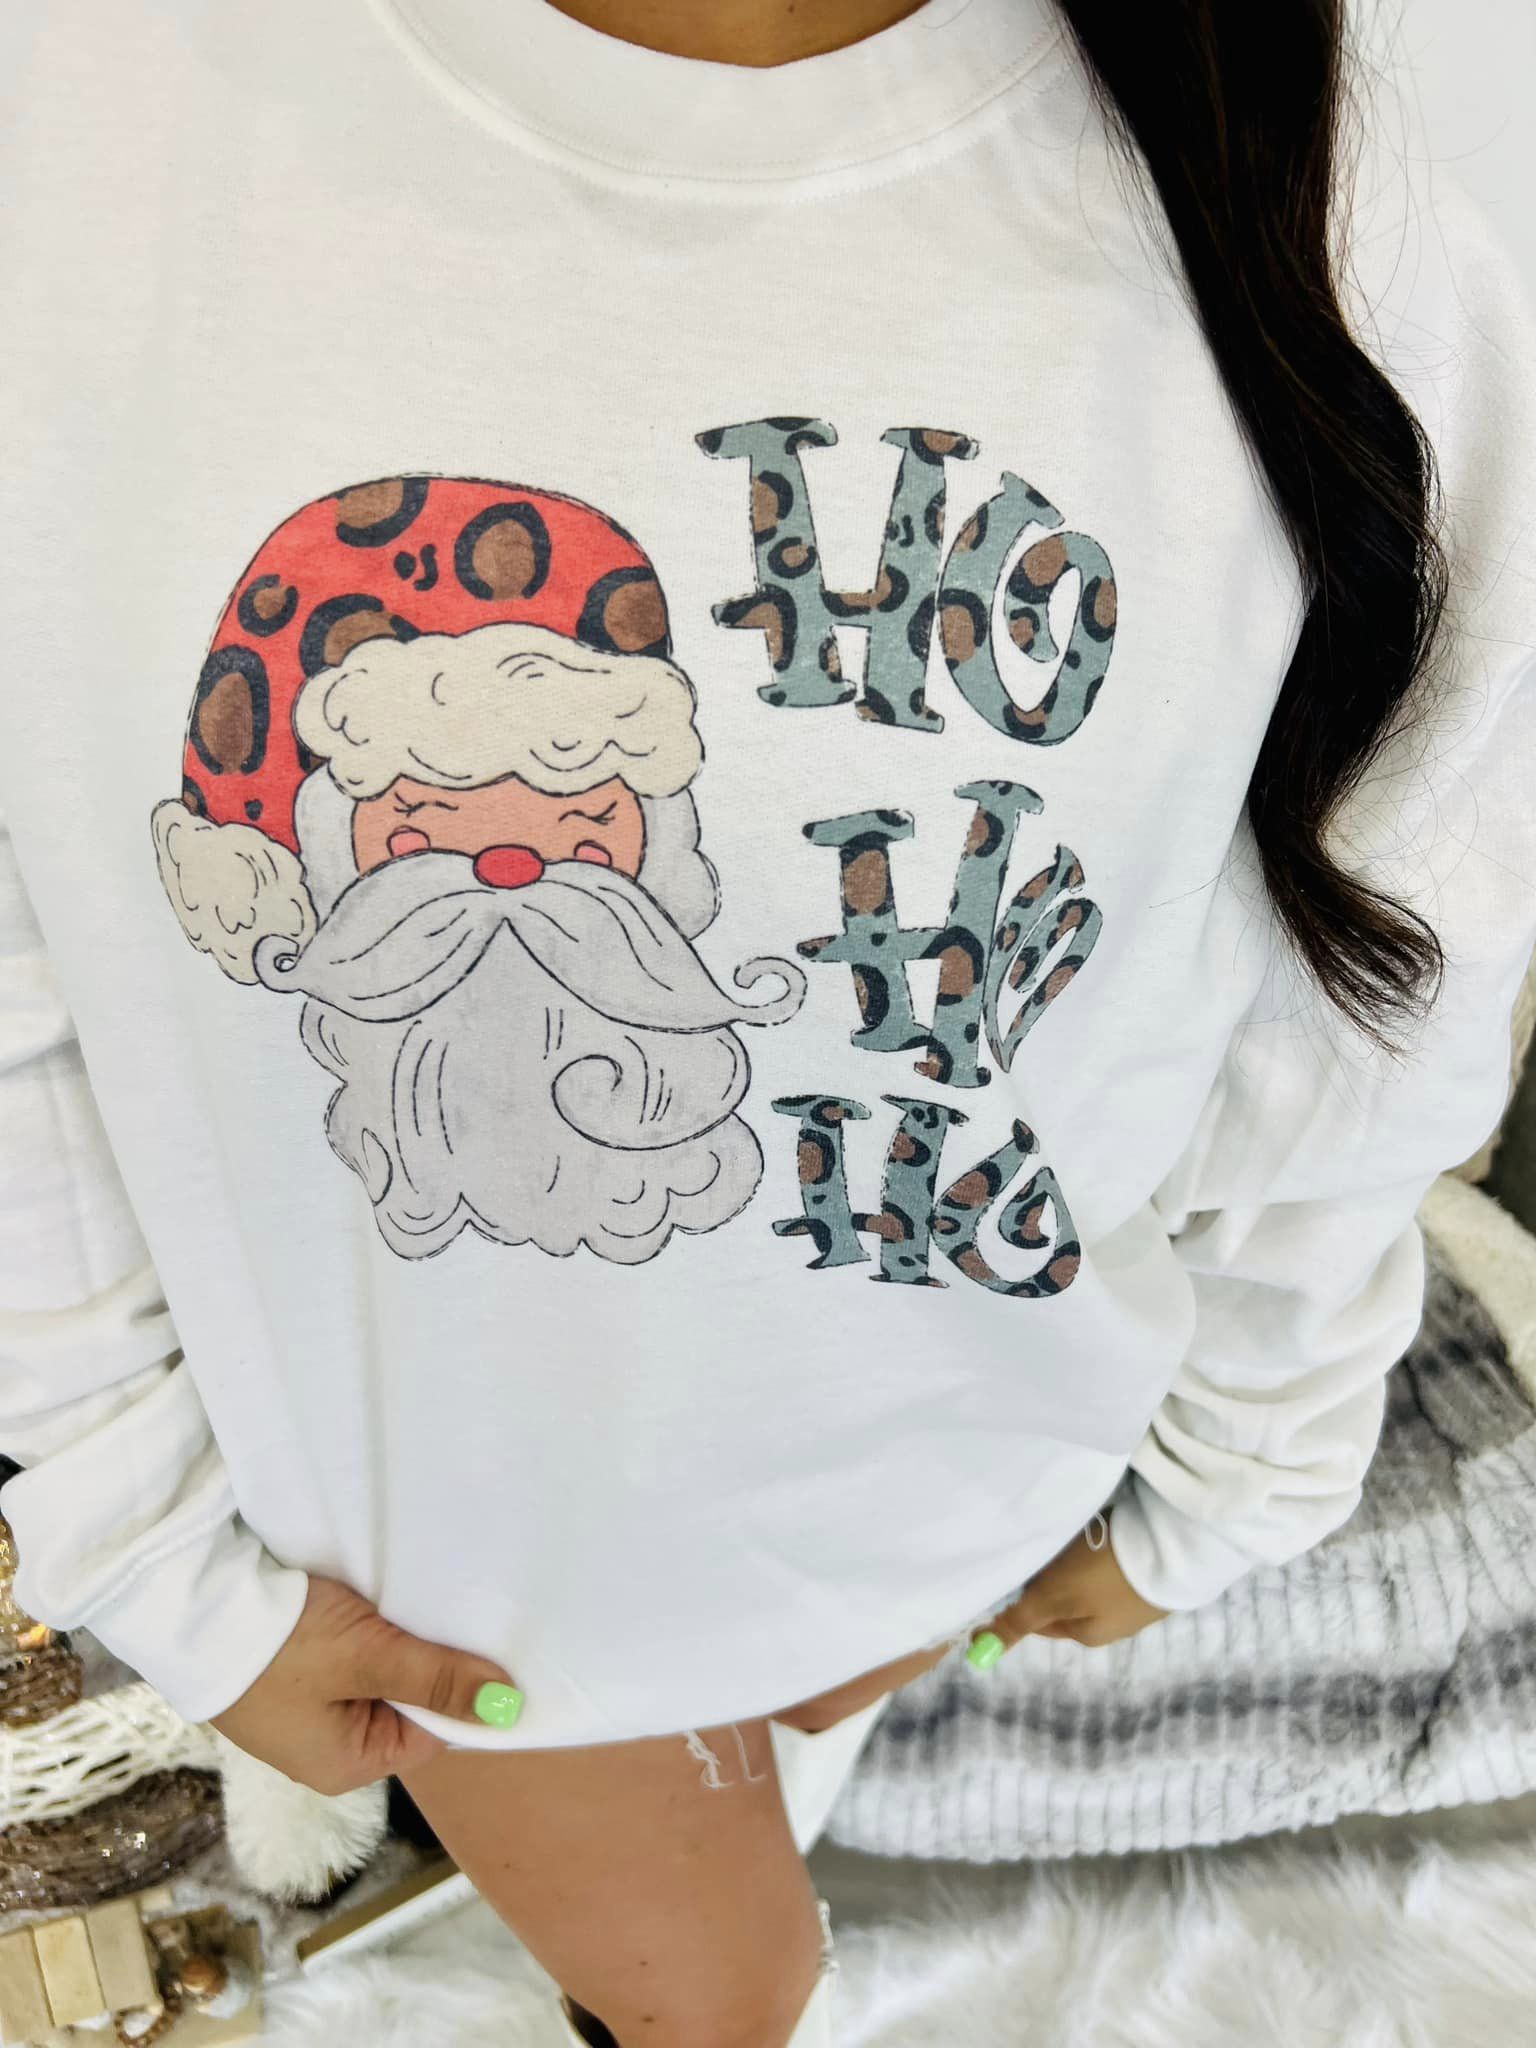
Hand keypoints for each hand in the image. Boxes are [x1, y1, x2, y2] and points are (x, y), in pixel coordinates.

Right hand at [210, 1575, 521, 1793]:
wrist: (191, 1602)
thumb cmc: (279, 1643)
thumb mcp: (368, 1657)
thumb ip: (437, 1680)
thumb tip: (507, 1707)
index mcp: (345, 1765)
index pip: (433, 1733)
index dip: (461, 1689)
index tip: (488, 1645)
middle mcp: (326, 1747)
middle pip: (407, 1702)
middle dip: (428, 1660)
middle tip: (452, 1612)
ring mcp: (305, 1708)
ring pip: (380, 1673)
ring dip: (398, 1638)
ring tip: (418, 1600)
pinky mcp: (290, 1669)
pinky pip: (349, 1655)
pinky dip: (366, 1628)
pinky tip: (379, 1598)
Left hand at [974, 1520, 1168, 1655]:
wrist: (1175, 1545)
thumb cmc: (1105, 1574)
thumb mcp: (1052, 1597)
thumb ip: (1017, 1621)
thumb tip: (979, 1651)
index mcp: (1092, 1637)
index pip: (1044, 1620)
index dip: (1030, 1594)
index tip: (1029, 1566)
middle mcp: (1119, 1625)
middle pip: (1071, 1600)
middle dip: (1060, 1575)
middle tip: (1057, 1546)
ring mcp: (1143, 1601)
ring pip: (1097, 1581)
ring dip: (1086, 1560)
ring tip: (1085, 1534)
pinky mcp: (1159, 1574)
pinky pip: (1123, 1563)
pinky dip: (1112, 1549)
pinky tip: (1113, 1531)